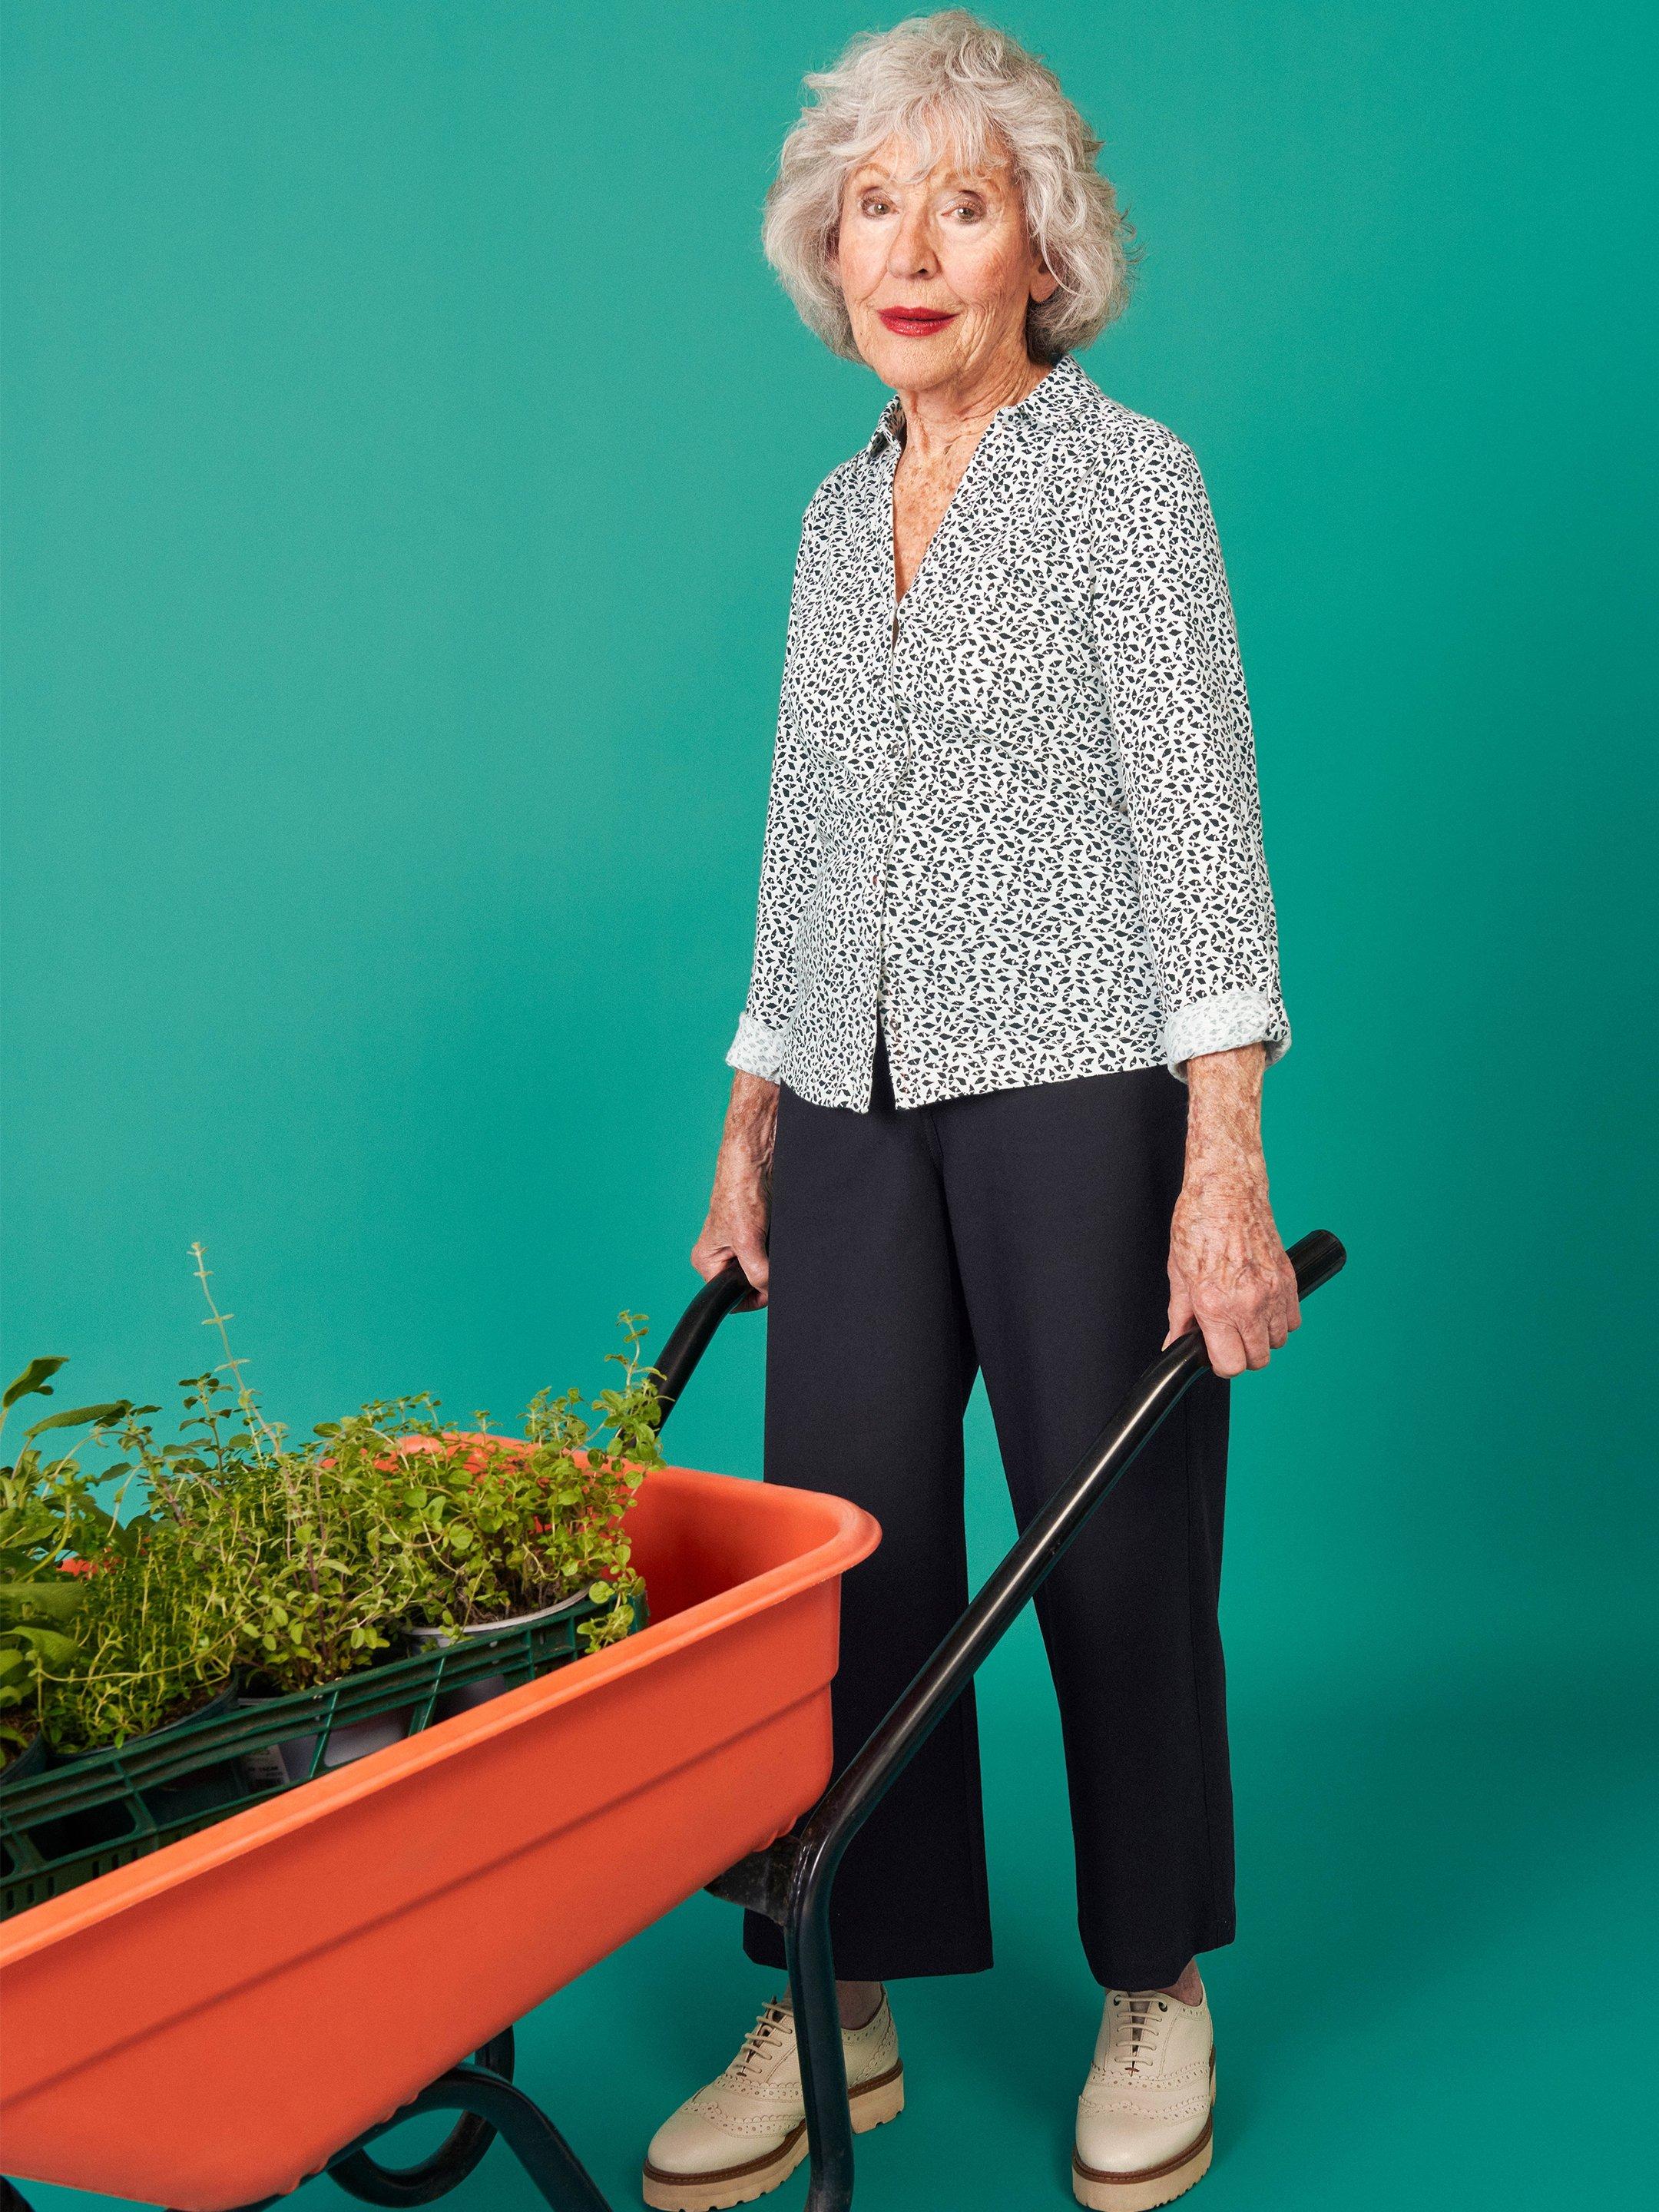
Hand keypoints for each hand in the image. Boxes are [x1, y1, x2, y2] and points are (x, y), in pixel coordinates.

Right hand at [691, 1072, 778, 1309]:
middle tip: (775, 1259)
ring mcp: (743, 1245)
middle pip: (750, 1285)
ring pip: (765, 1270)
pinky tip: (781, 1237)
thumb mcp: (747, 1241)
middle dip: (766, 1279)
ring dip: (775, 1263)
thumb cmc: (740, 1191)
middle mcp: (723, 1255)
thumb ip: (757, 1273)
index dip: (753, 1298)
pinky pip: (774, 1254)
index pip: (730, 1298)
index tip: (770, 1288)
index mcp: (707, 1261)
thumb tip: (772, 1291)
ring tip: (775, 1242)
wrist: (758, 1155)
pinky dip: (782, 1250)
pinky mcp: (760, 1233)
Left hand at [1164, 1043, 1299, 1376]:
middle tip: (1226, 1335)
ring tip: (1243, 1317)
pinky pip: (1293, 1319)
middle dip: (1240, 1353)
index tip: (1212, 1352)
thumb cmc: (1198, 1223)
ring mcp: (1273, 1291)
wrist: (1226, 1188)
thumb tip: (1174, 1345)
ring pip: (1278, 1341)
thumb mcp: (1177, 1272)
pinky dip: (1280, 1320)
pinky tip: (1262, 1305)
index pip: (1230, 1365)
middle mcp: (1248, 1303)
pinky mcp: (1289, 1278)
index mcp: (1215, 1305)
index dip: (1219, 1363)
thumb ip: (1180, 1316)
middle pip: (1257, 1359)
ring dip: (1262, 1337)